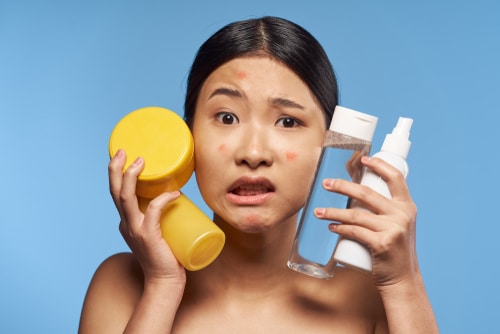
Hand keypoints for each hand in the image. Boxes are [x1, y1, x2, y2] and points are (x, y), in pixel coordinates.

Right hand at [108, 149, 185, 285]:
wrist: (164, 281)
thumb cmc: (166, 256)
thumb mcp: (158, 231)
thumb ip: (162, 216)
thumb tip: (177, 197)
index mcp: (127, 222)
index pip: (118, 194)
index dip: (118, 175)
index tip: (124, 157)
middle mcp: (126, 224)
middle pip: (115, 192)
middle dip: (115, 169)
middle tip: (122, 151)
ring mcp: (135, 230)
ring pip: (125, 198)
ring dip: (130, 178)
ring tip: (139, 162)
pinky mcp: (147, 236)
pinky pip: (153, 211)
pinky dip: (162, 199)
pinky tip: (174, 193)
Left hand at [315, 156, 418, 287]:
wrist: (402, 278)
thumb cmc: (394, 250)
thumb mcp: (397, 225)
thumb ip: (384, 209)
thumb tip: (356, 192)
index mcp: (407, 206)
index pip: (395, 177)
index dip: (378, 165)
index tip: (362, 158)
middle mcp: (402, 215)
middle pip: (367, 193)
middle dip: (343, 186)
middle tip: (325, 184)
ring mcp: (393, 229)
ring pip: (356, 214)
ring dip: (333, 211)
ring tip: (318, 212)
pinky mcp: (382, 244)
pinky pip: (355, 231)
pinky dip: (340, 228)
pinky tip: (330, 227)